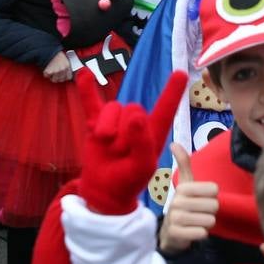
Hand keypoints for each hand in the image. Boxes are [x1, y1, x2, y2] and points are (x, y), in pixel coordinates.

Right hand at [43, 50, 72, 83]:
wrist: (48, 50)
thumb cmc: (57, 55)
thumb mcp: (65, 60)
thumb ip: (67, 68)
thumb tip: (67, 75)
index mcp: (67, 66)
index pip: (69, 77)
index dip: (65, 77)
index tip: (63, 76)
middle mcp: (62, 70)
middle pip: (61, 80)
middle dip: (58, 78)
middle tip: (55, 73)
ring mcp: (56, 71)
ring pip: (54, 80)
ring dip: (52, 77)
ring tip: (51, 71)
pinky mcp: (49, 72)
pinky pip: (47, 76)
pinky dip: (46, 74)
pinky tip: (47, 69)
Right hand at [76, 69, 187, 214]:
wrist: (106, 190)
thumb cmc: (130, 179)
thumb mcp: (143, 166)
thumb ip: (142, 142)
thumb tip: (135, 116)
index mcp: (154, 130)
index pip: (165, 107)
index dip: (173, 91)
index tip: (181, 73)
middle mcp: (136, 120)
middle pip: (132, 109)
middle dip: (124, 134)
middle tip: (121, 153)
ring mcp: (115, 120)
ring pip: (113, 108)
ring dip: (108, 128)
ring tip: (107, 146)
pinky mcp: (95, 122)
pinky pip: (90, 102)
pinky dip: (86, 88)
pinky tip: (82, 73)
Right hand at [158, 143, 218, 254]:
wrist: (169, 232)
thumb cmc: (183, 204)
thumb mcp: (185, 184)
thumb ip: (184, 164)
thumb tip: (173, 143)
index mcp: (183, 188)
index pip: (214, 189)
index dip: (212, 196)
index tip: (201, 199)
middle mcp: (177, 201)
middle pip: (214, 206)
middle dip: (210, 211)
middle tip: (199, 212)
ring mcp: (175, 218)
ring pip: (209, 220)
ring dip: (206, 223)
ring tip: (196, 222)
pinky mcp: (176, 234)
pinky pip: (202, 233)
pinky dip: (201, 234)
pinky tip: (193, 232)